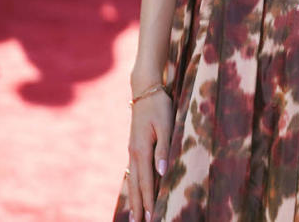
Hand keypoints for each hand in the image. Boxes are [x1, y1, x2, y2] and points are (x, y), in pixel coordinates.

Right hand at [126, 88, 172, 221]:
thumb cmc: (160, 106)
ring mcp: (132, 150)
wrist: (145, 90)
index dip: (149, 201)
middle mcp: (134, 153)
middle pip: (135, 185)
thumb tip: (162, 172)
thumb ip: (165, 148)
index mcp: (142, 150)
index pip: (146, 182)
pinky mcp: (134, 147)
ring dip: (134, 198)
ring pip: (132, 180)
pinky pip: (133, 171)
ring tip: (134, 215)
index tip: (151, 217)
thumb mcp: (166, 125)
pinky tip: (135, 192)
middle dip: (138, 205)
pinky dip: (133, 185)